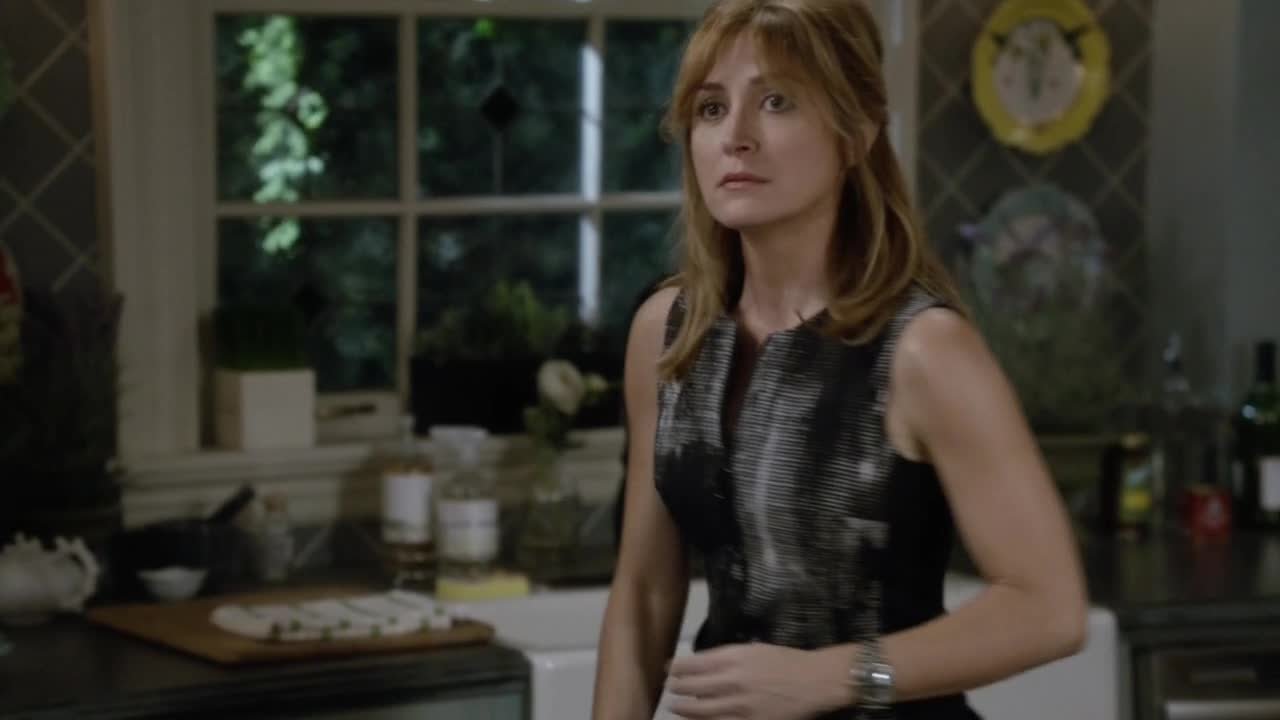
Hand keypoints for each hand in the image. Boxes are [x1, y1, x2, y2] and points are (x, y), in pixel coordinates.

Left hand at [665, 642, 853, 718]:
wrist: (815, 681)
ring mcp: (740, 705)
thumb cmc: (785, 661)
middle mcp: (733, 681)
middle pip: (692, 687)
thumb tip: (701, 665)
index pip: (693, 663)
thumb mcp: (753, 649)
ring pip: (700, 710)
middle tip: (670, 689)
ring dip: (684, 709)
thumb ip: (726, 657)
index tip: (669, 669)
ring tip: (675, 707)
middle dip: (677, 689)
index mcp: (734, 658)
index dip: (677, 668)